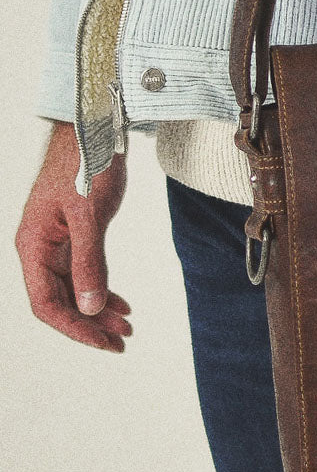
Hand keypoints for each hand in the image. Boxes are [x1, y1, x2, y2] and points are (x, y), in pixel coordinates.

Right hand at [15, 121, 131, 352]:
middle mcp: (40, 248)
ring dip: (99, 310)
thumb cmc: (88, 163)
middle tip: (123, 342)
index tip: (104, 343)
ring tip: (128, 327)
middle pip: (61, 301)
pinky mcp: (74, 234)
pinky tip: (121, 303)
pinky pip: (83, 272)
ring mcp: (56, 242)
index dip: (75, 327)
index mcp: (34, 246)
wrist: (96, 128)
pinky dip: (102, 289)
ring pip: (74, 288)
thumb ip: (90, 260)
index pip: (47, 303)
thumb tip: (91, 307)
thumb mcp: (90, 214)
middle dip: (90, 324)